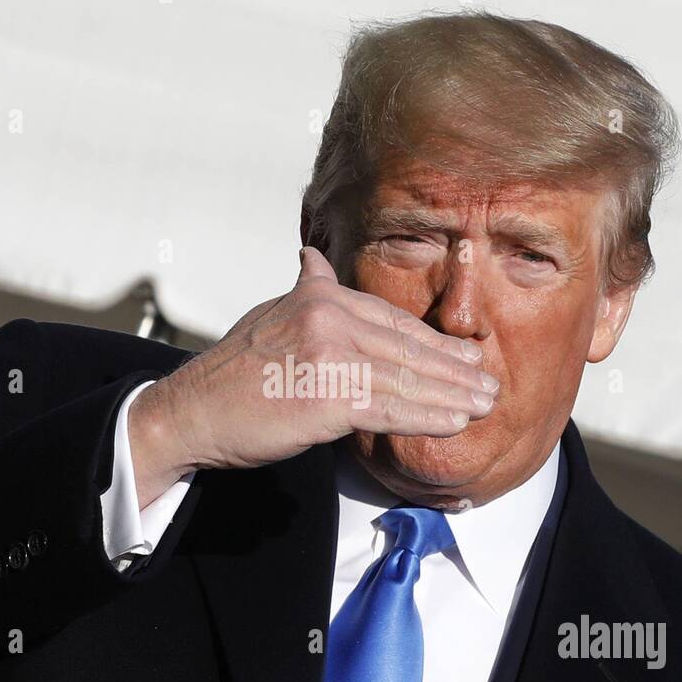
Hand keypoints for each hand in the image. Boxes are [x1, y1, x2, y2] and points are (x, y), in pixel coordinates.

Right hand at [127, 247, 497, 506]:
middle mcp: (327, 318)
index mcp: (320, 297)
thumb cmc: (232, 374)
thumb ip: (304, 292)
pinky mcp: (325, 397)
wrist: (190, 412)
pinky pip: (389, 409)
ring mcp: (327, 356)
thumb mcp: (270, 315)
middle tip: (491, 384)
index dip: (435, 342)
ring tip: (485, 405)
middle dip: (455, 369)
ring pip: (405, 379)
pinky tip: (454, 423)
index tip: (468, 355)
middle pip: (407, 348)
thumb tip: (312, 258)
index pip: (392, 321)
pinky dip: (427, 417)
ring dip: (452, 395)